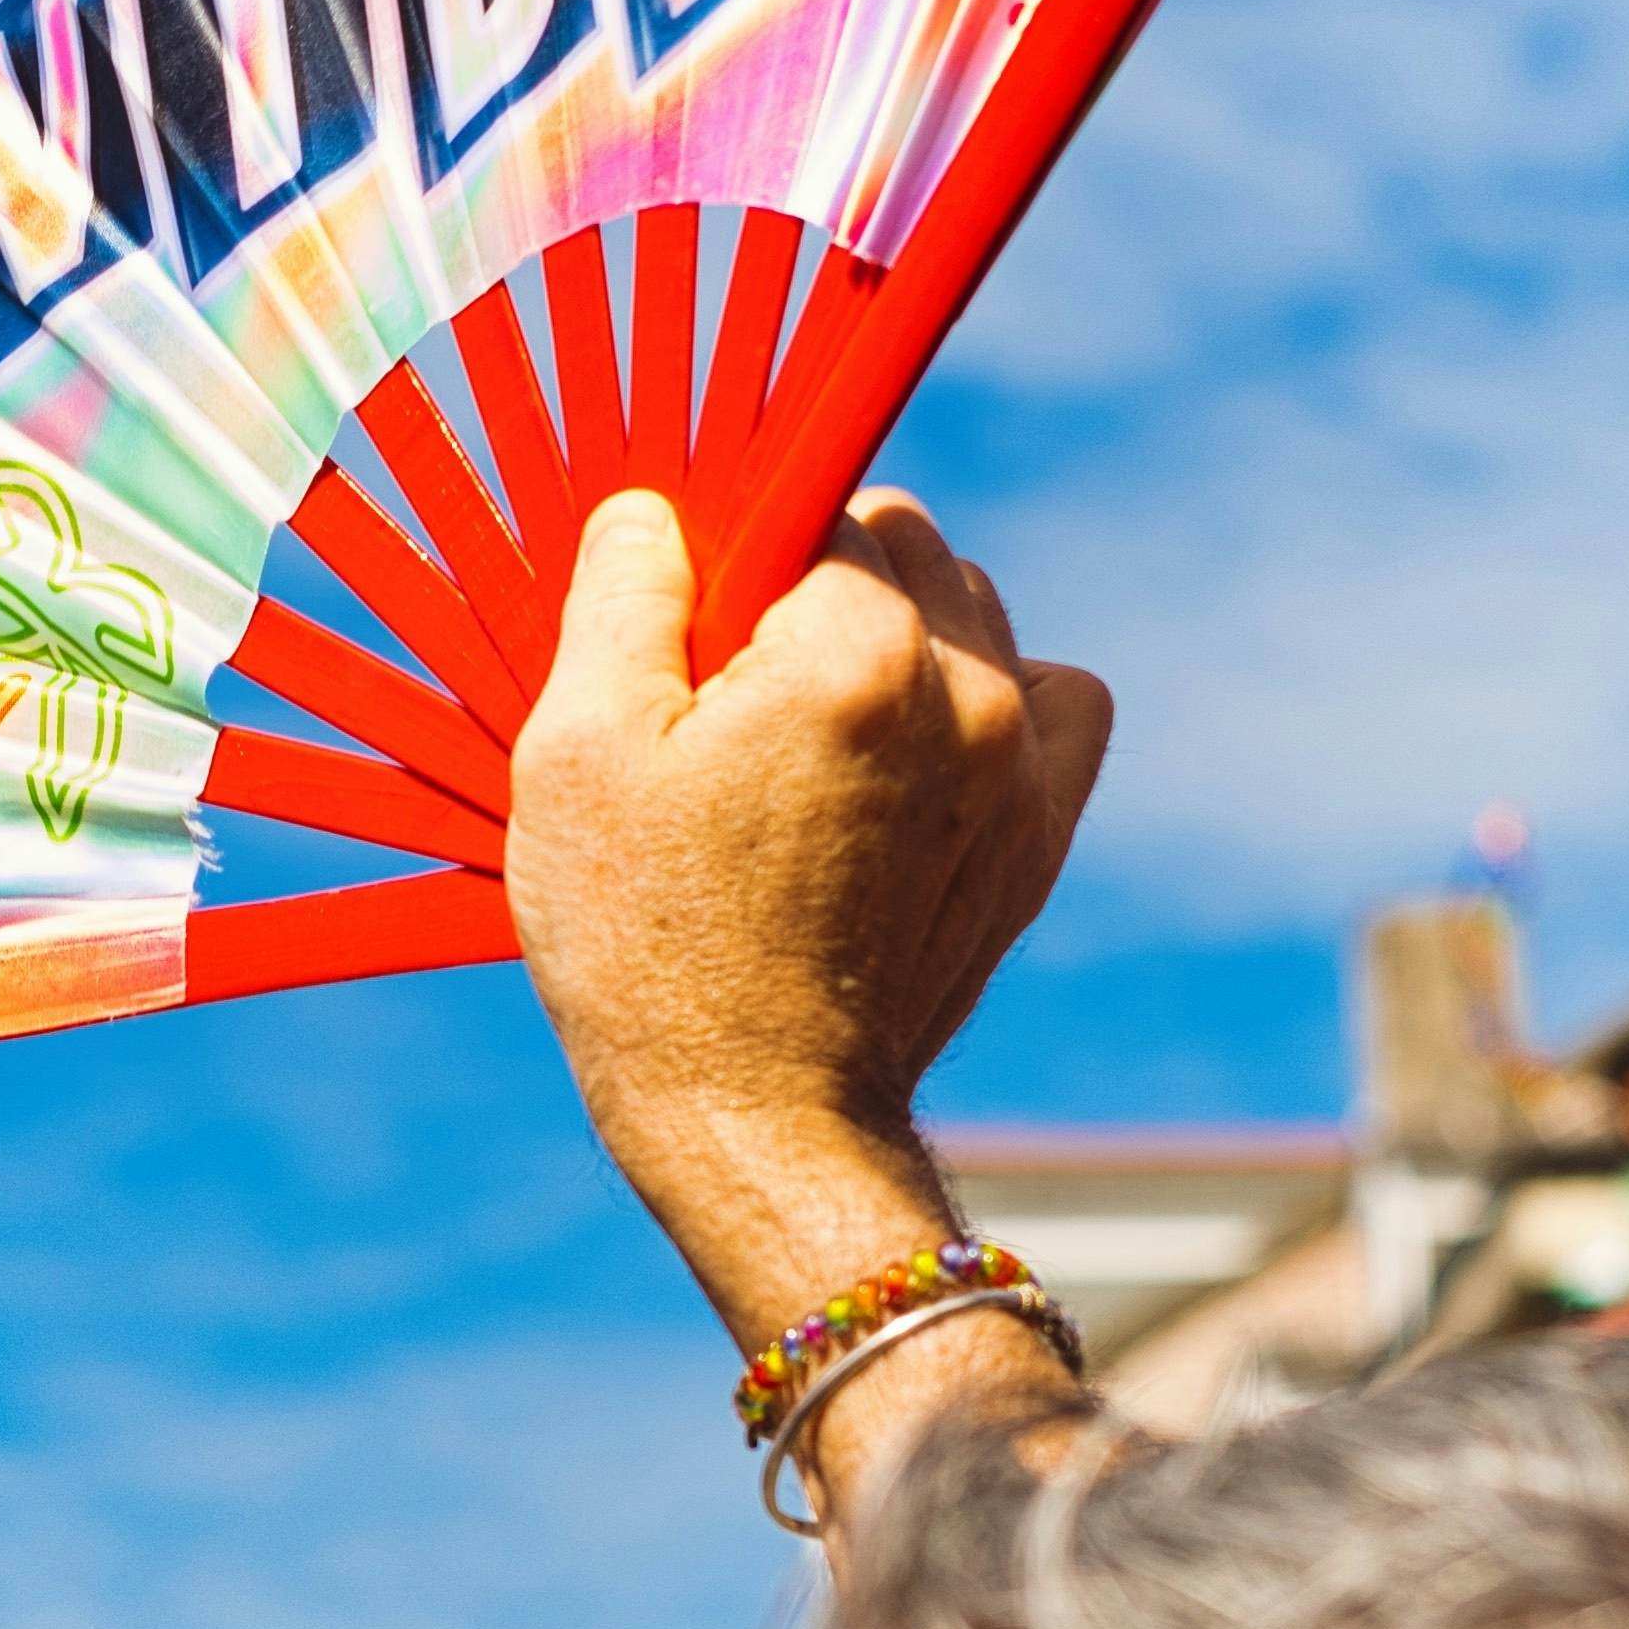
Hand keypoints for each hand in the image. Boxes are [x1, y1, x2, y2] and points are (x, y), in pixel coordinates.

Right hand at [506, 486, 1111, 1356]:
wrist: (759, 1124)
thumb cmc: (647, 948)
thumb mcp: (578, 754)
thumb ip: (623, 598)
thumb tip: (656, 512)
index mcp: (856, 650)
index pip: (816, 505)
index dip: (738, 556)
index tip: (692, 632)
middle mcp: (968, 691)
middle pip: (905, 543)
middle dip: (818, 587)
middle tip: (731, 696)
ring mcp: (1022, 768)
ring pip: (975, 612)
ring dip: (901, 636)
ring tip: (811, 738)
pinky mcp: (1041, 836)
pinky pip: (1051, 701)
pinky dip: (992, 701)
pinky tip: (911, 754)